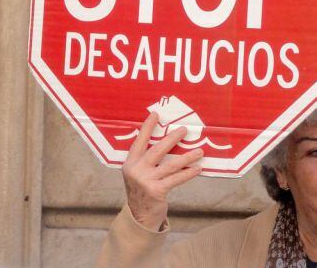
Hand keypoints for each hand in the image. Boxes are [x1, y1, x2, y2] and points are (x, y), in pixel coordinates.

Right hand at [122, 112, 203, 230]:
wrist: (140, 214)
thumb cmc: (142, 189)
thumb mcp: (137, 173)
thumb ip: (145, 160)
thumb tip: (167, 143)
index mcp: (130, 162)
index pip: (139, 141)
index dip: (147, 128)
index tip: (156, 115)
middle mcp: (136, 170)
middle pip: (156, 150)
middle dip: (172, 139)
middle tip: (184, 130)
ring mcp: (146, 180)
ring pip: (170, 165)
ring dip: (187, 157)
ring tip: (199, 151)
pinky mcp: (156, 191)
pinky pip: (176, 179)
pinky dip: (188, 173)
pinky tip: (197, 168)